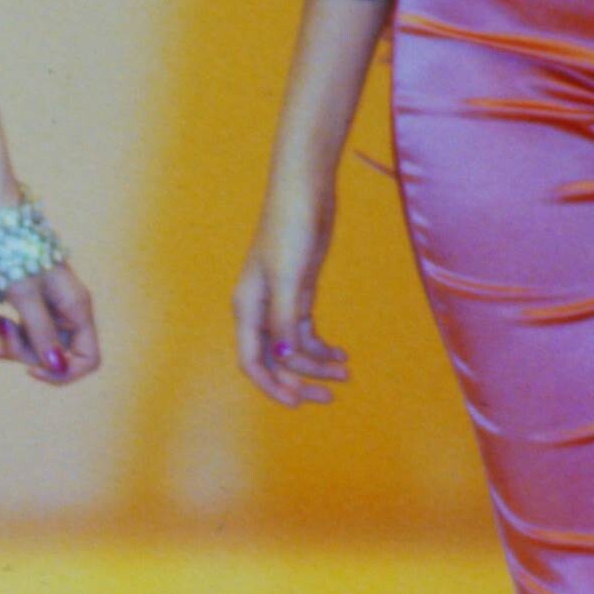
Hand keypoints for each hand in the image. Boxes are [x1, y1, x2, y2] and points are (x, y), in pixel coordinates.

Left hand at [0, 260, 99, 384]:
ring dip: (16, 344)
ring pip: (40, 345)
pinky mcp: (35, 303)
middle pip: (59, 355)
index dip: (63, 372)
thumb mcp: (25, 295)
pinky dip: (12, 334)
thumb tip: (55, 367)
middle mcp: (69, 311)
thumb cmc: (13, 252)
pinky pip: (29, 331)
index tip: (32, 370)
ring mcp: (52, 307)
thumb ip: (41, 332)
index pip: (88, 359)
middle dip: (29, 354)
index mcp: (77, 308)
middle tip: (2, 336)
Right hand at [234, 168, 348, 403]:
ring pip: (293, 348)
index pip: (252, 361)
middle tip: (331, 396)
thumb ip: (285, 318)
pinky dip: (321, 346)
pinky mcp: (297, 292)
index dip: (272, 386)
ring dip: (317, 364)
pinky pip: (305, 331)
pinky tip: (341, 354)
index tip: (298, 403)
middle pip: (275, 360)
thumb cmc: (290, 228)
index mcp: (247, 307)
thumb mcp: (289, 276)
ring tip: (346, 372)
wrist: (305, 190)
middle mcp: (258, 309)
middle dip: (300, 380)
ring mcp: (278, 301)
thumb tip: (285, 357)